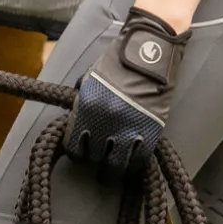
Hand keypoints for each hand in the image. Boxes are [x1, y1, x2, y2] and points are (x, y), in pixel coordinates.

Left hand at [63, 8, 188, 176]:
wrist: (149, 51)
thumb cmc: (117, 62)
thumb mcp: (90, 79)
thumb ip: (82, 102)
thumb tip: (76, 120)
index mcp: (85, 108)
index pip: (73, 145)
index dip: (76, 151)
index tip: (81, 152)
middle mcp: (103, 122)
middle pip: (93, 156)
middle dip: (95, 157)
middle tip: (99, 158)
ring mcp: (127, 129)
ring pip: (115, 165)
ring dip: (112, 170)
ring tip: (112, 172)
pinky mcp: (149, 132)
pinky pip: (138, 160)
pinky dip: (133, 165)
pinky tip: (131, 164)